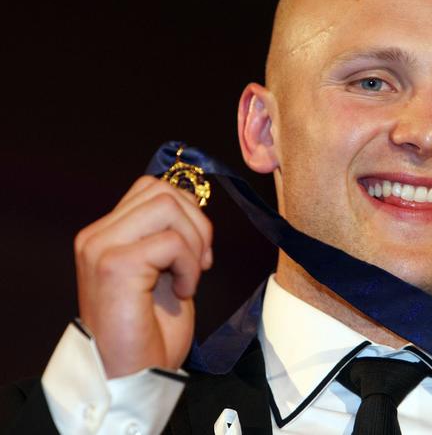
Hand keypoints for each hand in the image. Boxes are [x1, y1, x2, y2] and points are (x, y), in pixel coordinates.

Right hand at [74, 176, 212, 377]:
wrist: (132, 375)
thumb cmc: (150, 330)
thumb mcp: (163, 270)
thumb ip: (168, 235)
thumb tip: (193, 205)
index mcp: (106, 234)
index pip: (151, 188)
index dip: (187, 211)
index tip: (199, 251)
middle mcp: (96, 236)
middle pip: (161, 190)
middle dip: (196, 223)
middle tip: (201, 263)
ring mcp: (101, 248)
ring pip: (166, 205)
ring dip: (193, 243)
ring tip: (189, 278)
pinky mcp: (115, 266)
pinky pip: (172, 241)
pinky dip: (189, 266)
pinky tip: (182, 292)